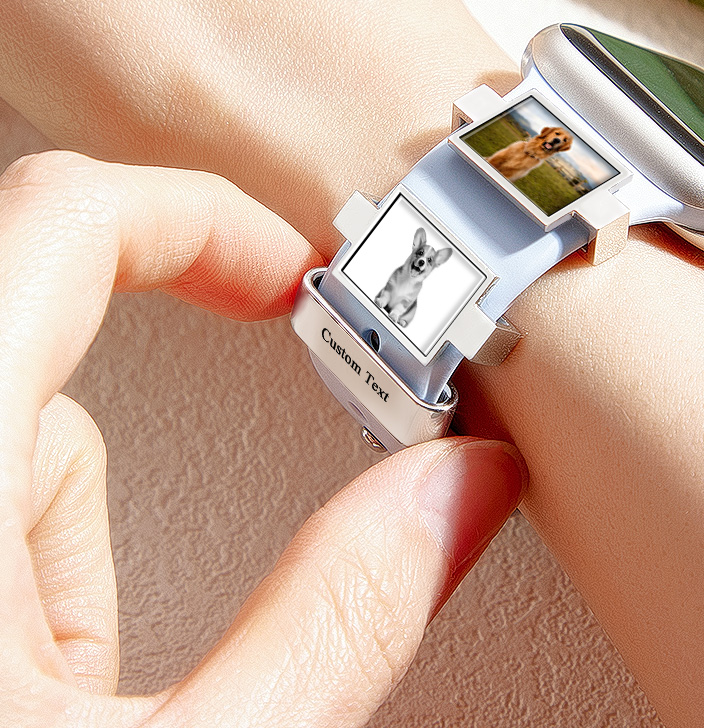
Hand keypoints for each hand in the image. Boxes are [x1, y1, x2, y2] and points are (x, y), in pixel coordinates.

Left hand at [0, 151, 524, 726]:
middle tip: (127, 610)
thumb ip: (347, 612)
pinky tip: (6, 685)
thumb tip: (462, 489)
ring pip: (7, 436)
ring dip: (47, 546)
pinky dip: (7, 569)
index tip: (293, 278)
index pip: (65, 219)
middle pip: (40, 342)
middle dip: (107, 478)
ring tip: (37, 698)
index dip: (203, 220)